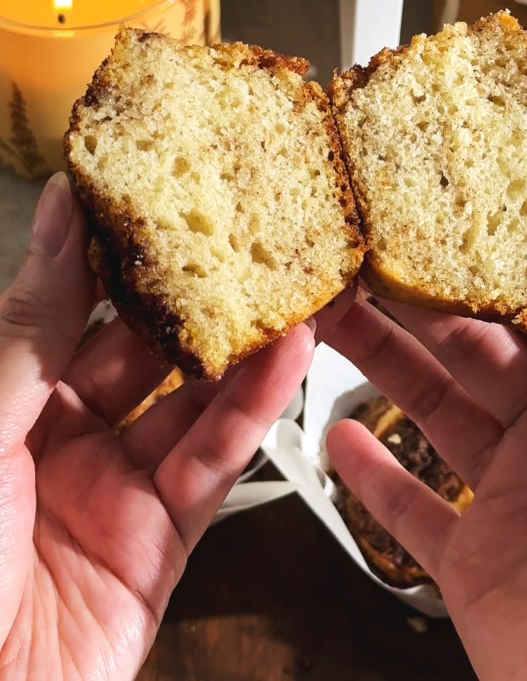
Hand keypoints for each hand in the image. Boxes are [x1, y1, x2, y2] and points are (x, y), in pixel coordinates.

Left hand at [0, 173, 313, 679]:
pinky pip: (213, 463)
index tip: (159, 193)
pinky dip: (254, 412)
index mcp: (4, 401)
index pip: (73, 308)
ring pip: (191, 402)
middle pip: (142, 350)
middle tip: (246, 233)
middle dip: (195, 296)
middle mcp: (60, 438)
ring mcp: (115, 488)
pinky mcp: (163, 540)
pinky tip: (287, 361)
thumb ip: (33, 325)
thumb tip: (60, 216)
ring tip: (291, 284)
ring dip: (243, 347)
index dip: (116, 254)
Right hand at [319, 189, 526, 680]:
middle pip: (470, 347)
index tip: (437, 215)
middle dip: (413, 302)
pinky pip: (412, 507)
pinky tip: (340, 436)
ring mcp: (515, 493)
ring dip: (378, 363)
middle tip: (360, 256)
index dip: (484, 260)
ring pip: (431, 410)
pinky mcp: (475, 559)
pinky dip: (372, 474)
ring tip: (328, 317)